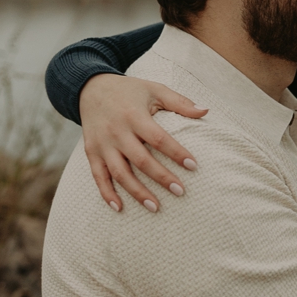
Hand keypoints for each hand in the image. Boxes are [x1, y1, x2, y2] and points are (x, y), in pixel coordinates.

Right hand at [78, 73, 208, 212]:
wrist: (90, 88)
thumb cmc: (128, 91)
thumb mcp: (154, 89)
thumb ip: (179, 102)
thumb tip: (206, 111)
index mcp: (133, 116)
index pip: (158, 138)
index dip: (176, 153)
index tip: (193, 166)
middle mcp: (116, 131)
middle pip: (140, 160)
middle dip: (161, 178)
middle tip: (181, 192)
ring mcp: (102, 144)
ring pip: (120, 173)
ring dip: (137, 192)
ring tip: (156, 207)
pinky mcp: (92, 152)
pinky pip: (98, 176)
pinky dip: (107, 193)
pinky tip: (120, 207)